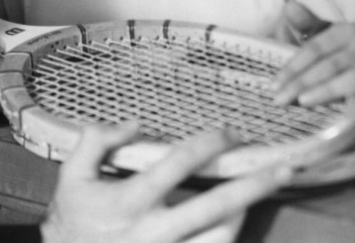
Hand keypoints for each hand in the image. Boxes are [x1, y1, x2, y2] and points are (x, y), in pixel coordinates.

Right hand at [41, 124, 290, 242]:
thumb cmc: (72, 220)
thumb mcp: (72, 175)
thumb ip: (97, 141)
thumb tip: (135, 123)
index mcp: (131, 200)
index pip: (179, 165)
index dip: (208, 144)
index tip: (227, 132)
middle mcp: (155, 231)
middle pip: (215, 208)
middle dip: (252, 186)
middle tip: (281, 169)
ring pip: (220, 240)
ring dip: (245, 217)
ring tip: (261, 197)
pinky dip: (226, 241)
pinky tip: (237, 226)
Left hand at [271, 0, 354, 125]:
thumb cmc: (344, 56)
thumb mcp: (325, 37)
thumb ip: (305, 24)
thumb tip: (289, 4)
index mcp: (346, 32)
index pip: (314, 49)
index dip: (293, 68)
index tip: (274, 85)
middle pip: (329, 65)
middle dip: (302, 83)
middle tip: (280, 100)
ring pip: (351, 81)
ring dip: (325, 92)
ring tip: (303, 102)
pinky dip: (349, 114)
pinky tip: (331, 122)